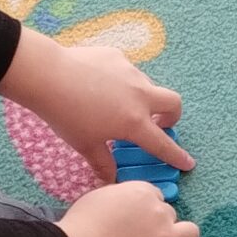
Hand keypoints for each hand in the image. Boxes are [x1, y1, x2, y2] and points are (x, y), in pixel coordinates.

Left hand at [0, 28, 194, 185]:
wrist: (47, 75)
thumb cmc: (66, 115)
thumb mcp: (85, 144)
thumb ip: (103, 164)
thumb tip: (111, 181)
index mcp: (134, 122)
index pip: (162, 144)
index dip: (176, 156)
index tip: (188, 162)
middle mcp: (140, 95)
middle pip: (173, 102)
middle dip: (172, 115)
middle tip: (159, 123)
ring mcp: (130, 72)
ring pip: (147, 85)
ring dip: (143, 97)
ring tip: (116, 102)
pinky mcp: (117, 56)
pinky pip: (126, 70)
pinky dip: (121, 80)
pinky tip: (98, 83)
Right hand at [58, 183, 198, 236]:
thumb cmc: (80, 225)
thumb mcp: (100, 197)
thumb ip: (121, 199)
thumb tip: (125, 208)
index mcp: (143, 191)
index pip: (156, 197)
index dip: (145, 211)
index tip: (133, 223)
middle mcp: (160, 210)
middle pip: (170, 215)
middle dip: (159, 225)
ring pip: (190, 233)